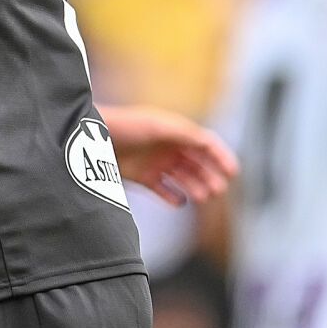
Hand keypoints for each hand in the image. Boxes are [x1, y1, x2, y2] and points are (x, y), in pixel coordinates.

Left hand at [99, 104, 236, 206]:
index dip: (221, 156)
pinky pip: (164, 190)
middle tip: (218, 190)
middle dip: (211, 175)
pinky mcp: (143, 177)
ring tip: (203, 197)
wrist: (93, 137)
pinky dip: (173, 197)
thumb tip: (209, 143)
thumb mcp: (159, 125)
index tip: (233, 172)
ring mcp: (156, 162)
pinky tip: (180, 202)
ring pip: (184, 178)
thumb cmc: (127, 126)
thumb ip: (185, 134)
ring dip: (196, 186)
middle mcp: (169, 147)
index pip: (206, 144)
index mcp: (176, 131)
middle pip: (198, 163)